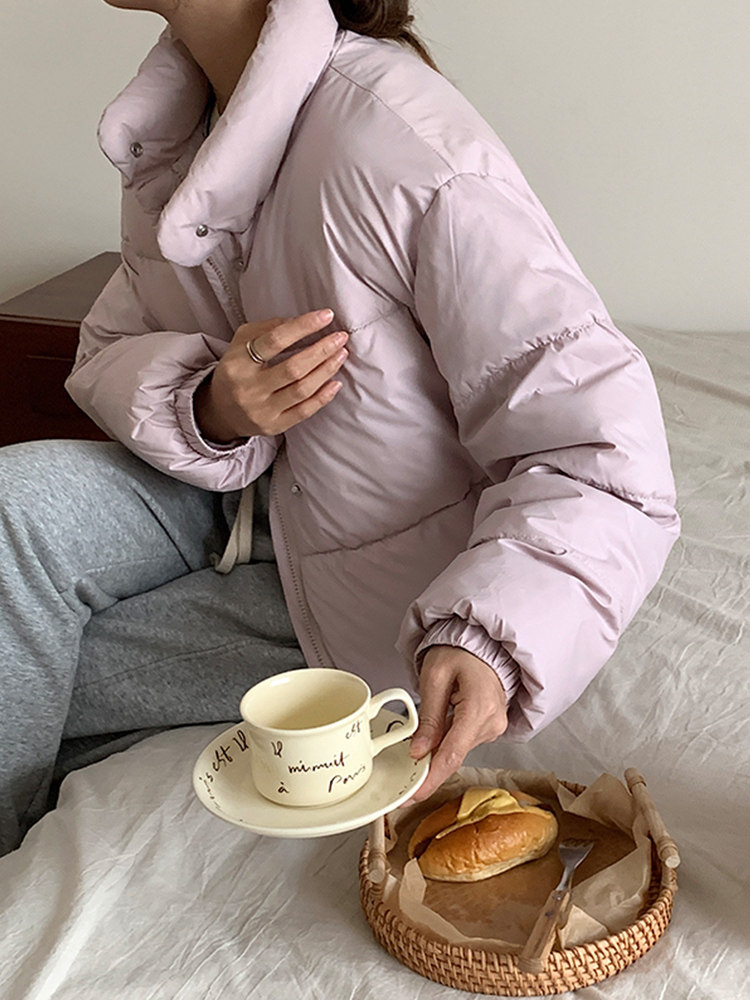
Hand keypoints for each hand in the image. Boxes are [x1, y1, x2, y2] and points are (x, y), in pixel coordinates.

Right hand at [194, 309, 348, 442]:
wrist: (221, 411)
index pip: (275, 341)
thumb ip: (267, 328)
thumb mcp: (241, 343)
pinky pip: (304, 411)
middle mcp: (249, 388)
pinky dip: (323, 396)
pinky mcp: (273, 426)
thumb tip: (300, 321)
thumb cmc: (237, 370)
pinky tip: (335, 382)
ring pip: (302, 390)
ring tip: (341, 355)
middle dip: (322, 350)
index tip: (326, 316)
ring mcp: (262, 410)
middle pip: (293, 368)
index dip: (303, 327)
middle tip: (341, 337)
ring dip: (327, 370)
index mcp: (239, 363)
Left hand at [409, 645, 507, 801]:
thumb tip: (419, 751)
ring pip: (458, 750)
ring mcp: (494, 727)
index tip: (413, 795)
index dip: (431, 778)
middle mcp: (492, 722)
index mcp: (479, 708)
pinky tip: (433, 738)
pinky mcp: (490, 727)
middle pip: (454, 755)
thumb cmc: (460, 652)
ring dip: (436, 753)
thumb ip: (429, 716)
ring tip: (416, 746)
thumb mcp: (435, 677)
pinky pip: (463, 742)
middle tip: (403, 782)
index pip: (453, 753)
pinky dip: (446, 744)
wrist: (482, 644)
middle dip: (428, 769)